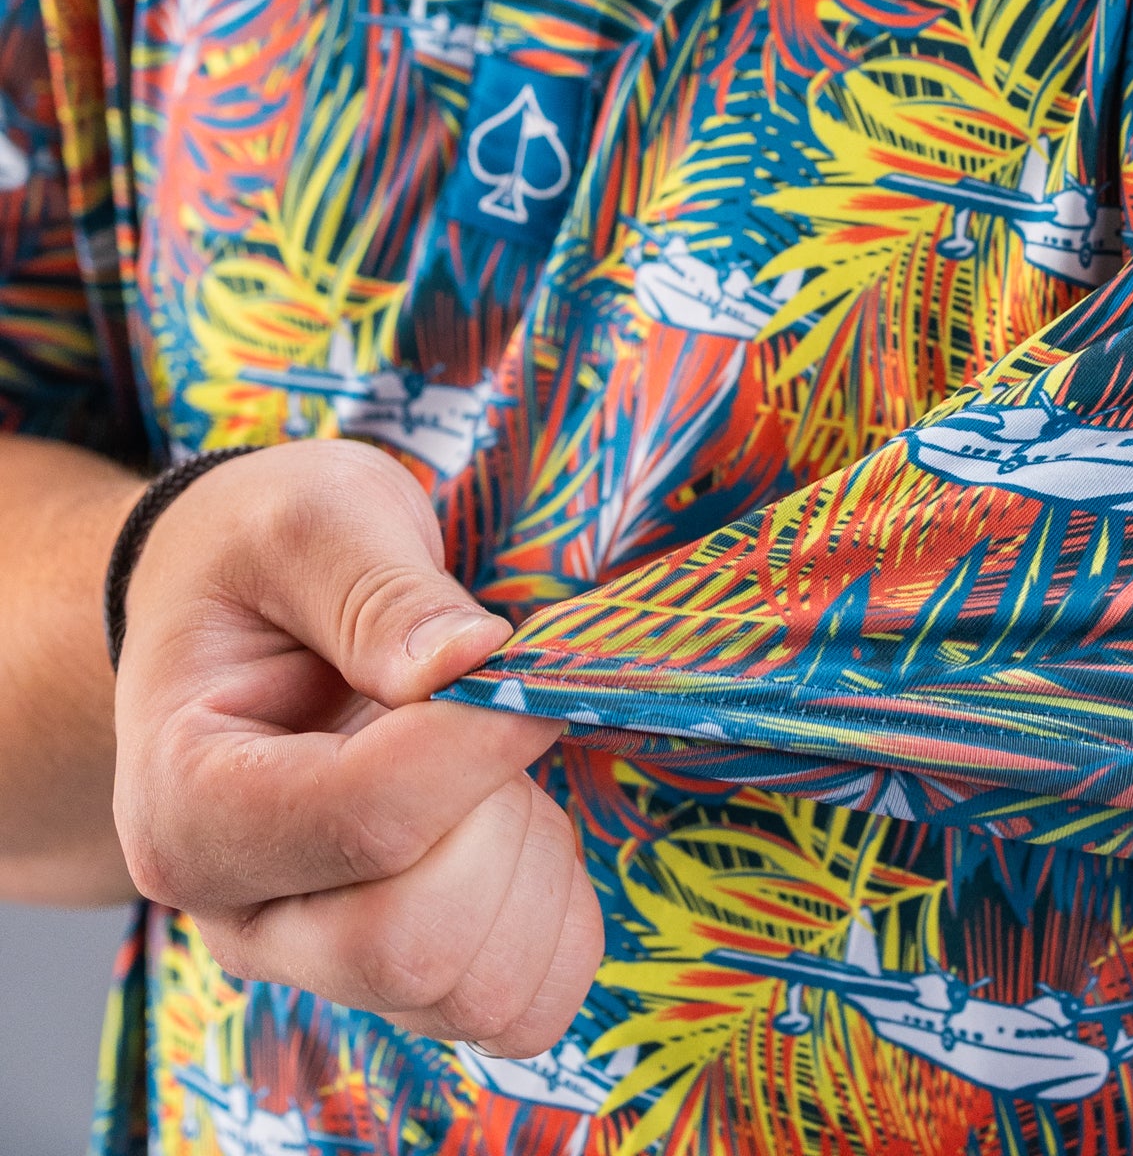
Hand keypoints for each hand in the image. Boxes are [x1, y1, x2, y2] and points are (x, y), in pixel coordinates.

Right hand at [113, 439, 601, 1056]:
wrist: (238, 612)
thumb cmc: (264, 559)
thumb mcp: (311, 516)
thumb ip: (377, 585)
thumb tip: (471, 659)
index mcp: (191, 802)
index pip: (370, 819)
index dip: (483, 735)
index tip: (514, 656)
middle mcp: (243, 915)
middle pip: (418, 940)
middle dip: (499, 815)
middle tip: (484, 717)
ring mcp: (319, 959)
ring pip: (476, 988)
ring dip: (530, 864)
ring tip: (489, 767)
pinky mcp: (397, 978)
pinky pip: (521, 1003)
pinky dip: (554, 916)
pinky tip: (513, 823)